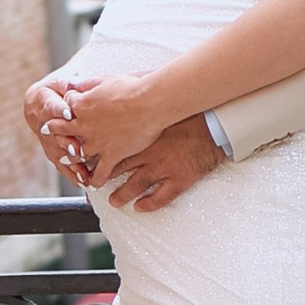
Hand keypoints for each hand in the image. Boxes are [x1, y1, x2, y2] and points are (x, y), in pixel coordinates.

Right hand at [24, 72, 85, 174]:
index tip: (68, 114)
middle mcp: (43, 123)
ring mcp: (47, 140)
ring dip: (70, 162)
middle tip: (76, 148)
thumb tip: (74, 83)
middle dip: (65, 141)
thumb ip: (69, 84)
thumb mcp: (60, 82)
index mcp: (44, 102)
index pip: (51, 106)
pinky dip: (71, 174)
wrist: (38, 103)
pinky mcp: (51, 151)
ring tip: (83, 172)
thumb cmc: (55, 90)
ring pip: (58, 152)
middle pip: (54, 134)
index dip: (59, 110)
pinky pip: (61, 164)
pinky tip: (82, 182)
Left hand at [49, 67, 169, 181]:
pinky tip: (94, 182)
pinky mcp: (112, 155)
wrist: (150, 103)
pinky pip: (100, 172)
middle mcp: (85, 125)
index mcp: (82, 105)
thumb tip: (71, 83)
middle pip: (63, 131)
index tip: (66, 110)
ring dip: (75, 157)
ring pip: (79, 154)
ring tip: (74, 161)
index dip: (67, 107)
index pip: (66, 106)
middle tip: (56, 136)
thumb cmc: (132, 88)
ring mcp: (98, 142)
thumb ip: (86, 83)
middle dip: (59, 133)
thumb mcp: (105, 79)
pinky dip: (96, 179)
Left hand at [100, 114, 223, 211]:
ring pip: (137, 185)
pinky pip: (161, 197)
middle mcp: (150, 154)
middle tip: (95, 182)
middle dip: (106, 176)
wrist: (215, 125)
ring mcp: (164, 169)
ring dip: (123, 194)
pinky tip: (140, 207)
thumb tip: (124, 97)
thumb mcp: (163, 108)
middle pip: (121, 167)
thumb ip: (142, 107)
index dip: (101, 154)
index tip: (90, 159)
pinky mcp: (180, 179)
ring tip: (114, 201)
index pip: (114, 148)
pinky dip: (149, 204)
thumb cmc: (190, 112)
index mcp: (144, 136)